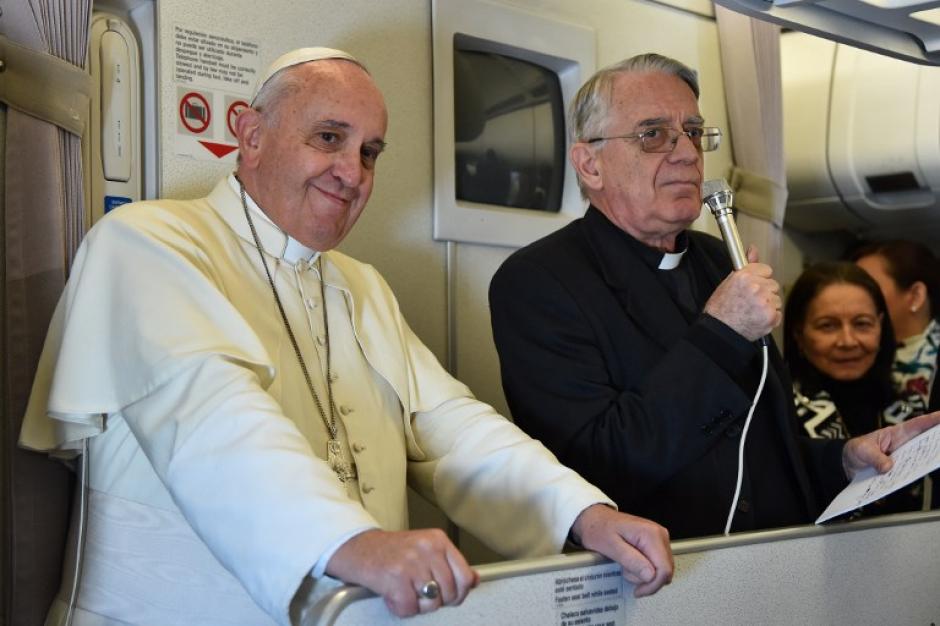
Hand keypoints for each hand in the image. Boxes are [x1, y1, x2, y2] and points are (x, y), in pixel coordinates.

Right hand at [325, 528, 478, 616]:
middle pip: (449, 593)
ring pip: (431, 603)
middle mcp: (427, 549)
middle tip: (420, 593)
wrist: (358, 547)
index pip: (465, 575)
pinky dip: (401, 608)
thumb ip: (450, 564)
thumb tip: (475, 580)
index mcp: (438, 540)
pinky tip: (394, 595)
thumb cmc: (392, 551)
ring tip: (406, 592)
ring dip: (418, 605)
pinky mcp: (395, 579)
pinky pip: (410, 608)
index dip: (460, 593)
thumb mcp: (426, 549)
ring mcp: (411, 564)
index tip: (450, 595)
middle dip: (436, 601)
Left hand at [570, 504, 672, 596]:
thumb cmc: (599, 528)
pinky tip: (632, 564)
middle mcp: (659, 535)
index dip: (653, 585)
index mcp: (650, 534)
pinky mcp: (656, 543)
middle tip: (626, 573)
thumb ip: (631, 560)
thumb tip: (650, 576)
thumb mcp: (610, 546)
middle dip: (647, 580)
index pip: (664, 569)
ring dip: (645, 575)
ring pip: (663, 570)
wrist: (595, 518)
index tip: (638, 590)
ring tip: (626, 566)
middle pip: (666, 571)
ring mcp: (659, 538)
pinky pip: (657, 565)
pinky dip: (645, 570)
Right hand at [703, 246, 780, 340]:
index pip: (766, 270)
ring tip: (752, 311)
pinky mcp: (770, 316)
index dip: (760, 278)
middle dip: (765, 292)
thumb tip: (753, 249)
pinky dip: (769, 318)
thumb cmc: (721, 308)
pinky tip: (756, 318)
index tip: (753, 285)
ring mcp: (764, 302)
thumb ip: (747, 265)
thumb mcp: (730, 281)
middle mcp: (756, 287)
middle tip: (750, 301)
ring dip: (768, 305)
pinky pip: (777, 313)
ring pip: (776, 299)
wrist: (720, 331)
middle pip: (773, 285)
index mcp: (744, 276)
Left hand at [842, 411, 939, 478]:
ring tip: (935, 459)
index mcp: (896, 434)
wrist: (847, 465)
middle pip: (925, 441)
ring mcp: (902, 459)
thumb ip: (875, 458)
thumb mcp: (862, 450)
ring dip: (929, 459)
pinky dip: (914, 474)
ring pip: (920, 458)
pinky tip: (917, 474)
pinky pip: (910, 473)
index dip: (931, 420)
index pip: (916, 425)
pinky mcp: (899, 472)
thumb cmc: (856, 451)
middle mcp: (903, 446)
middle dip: (937, 440)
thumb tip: (889, 468)